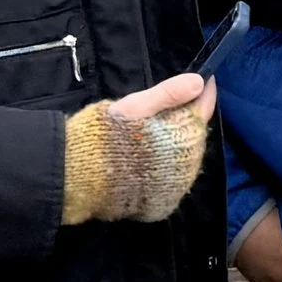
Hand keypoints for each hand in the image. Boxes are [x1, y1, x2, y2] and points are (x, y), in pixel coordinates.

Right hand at [61, 73, 215, 225]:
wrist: (77, 177)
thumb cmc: (105, 136)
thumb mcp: (135, 107)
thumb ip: (169, 94)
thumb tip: (199, 81)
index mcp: (184, 138)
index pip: (203, 109)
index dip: (203, 92)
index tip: (203, 78)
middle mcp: (187, 165)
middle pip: (195, 135)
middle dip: (187, 119)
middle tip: (169, 106)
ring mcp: (177, 186)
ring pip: (186, 157)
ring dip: (177, 144)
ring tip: (154, 132)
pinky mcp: (165, 202)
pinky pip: (174, 178)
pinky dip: (167, 165)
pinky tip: (150, 157)